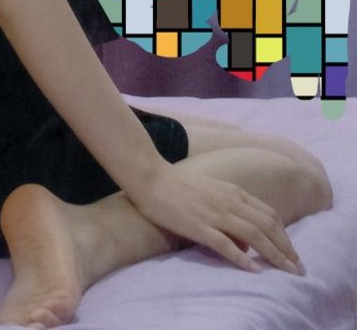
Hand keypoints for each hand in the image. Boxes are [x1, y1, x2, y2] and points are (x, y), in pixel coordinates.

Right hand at [127, 164, 304, 275]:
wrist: (151, 177)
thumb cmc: (178, 185)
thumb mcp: (211, 194)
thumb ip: (230, 213)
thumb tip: (246, 246)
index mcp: (233, 191)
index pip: (269, 214)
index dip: (285, 235)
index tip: (292, 252)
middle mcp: (229, 201)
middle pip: (268, 225)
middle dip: (286, 248)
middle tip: (298, 268)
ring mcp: (215, 213)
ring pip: (254, 235)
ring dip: (274, 255)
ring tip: (286, 271)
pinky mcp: (199, 225)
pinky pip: (226, 245)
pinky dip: (243, 259)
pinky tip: (254, 271)